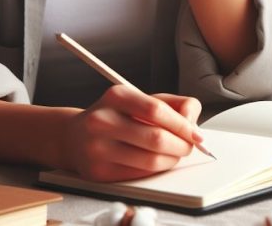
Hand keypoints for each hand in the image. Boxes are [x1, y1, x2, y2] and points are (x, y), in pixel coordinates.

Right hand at [61, 85, 202, 181]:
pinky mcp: (98, 172)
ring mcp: (97, 148)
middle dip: (182, 146)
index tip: (196, 134)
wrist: (75, 136)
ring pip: (151, 161)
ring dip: (172, 160)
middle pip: (156, 138)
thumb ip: (176, 105)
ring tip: (174, 154)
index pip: (157, 110)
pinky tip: (156, 161)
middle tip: (188, 147)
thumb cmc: (119, 116)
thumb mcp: (144, 100)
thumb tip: (193, 126)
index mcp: (117, 96)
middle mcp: (102, 120)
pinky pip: (140, 174)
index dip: (183, 125)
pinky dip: (156, 170)